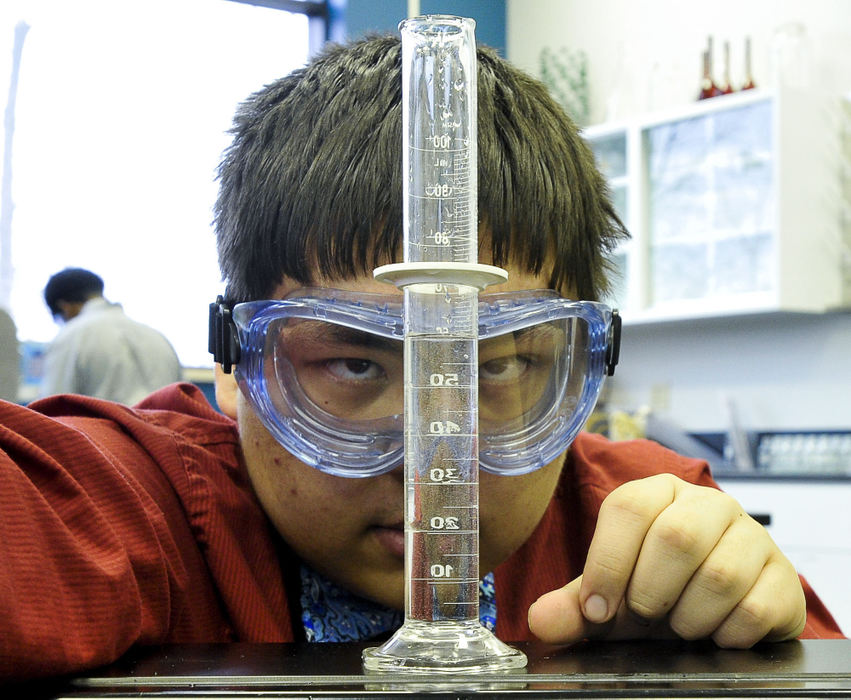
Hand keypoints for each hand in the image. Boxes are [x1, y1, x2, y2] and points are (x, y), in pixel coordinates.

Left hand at [528, 473, 806, 647]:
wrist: (723, 610)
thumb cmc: (660, 591)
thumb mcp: (613, 596)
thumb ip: (575, 605)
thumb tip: (539, 620)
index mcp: (659, 493)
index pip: (628, 507)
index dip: (607, 562)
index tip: (597, 609)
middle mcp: (709, 504)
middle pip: (677, 537)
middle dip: (650, 591)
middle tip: (646, 615)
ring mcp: (753, 536)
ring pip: (719, 575)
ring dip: (689, 617)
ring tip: (680, 625)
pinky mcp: (784, 576)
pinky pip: (754, 609)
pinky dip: (725, 635)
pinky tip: (715, 633)